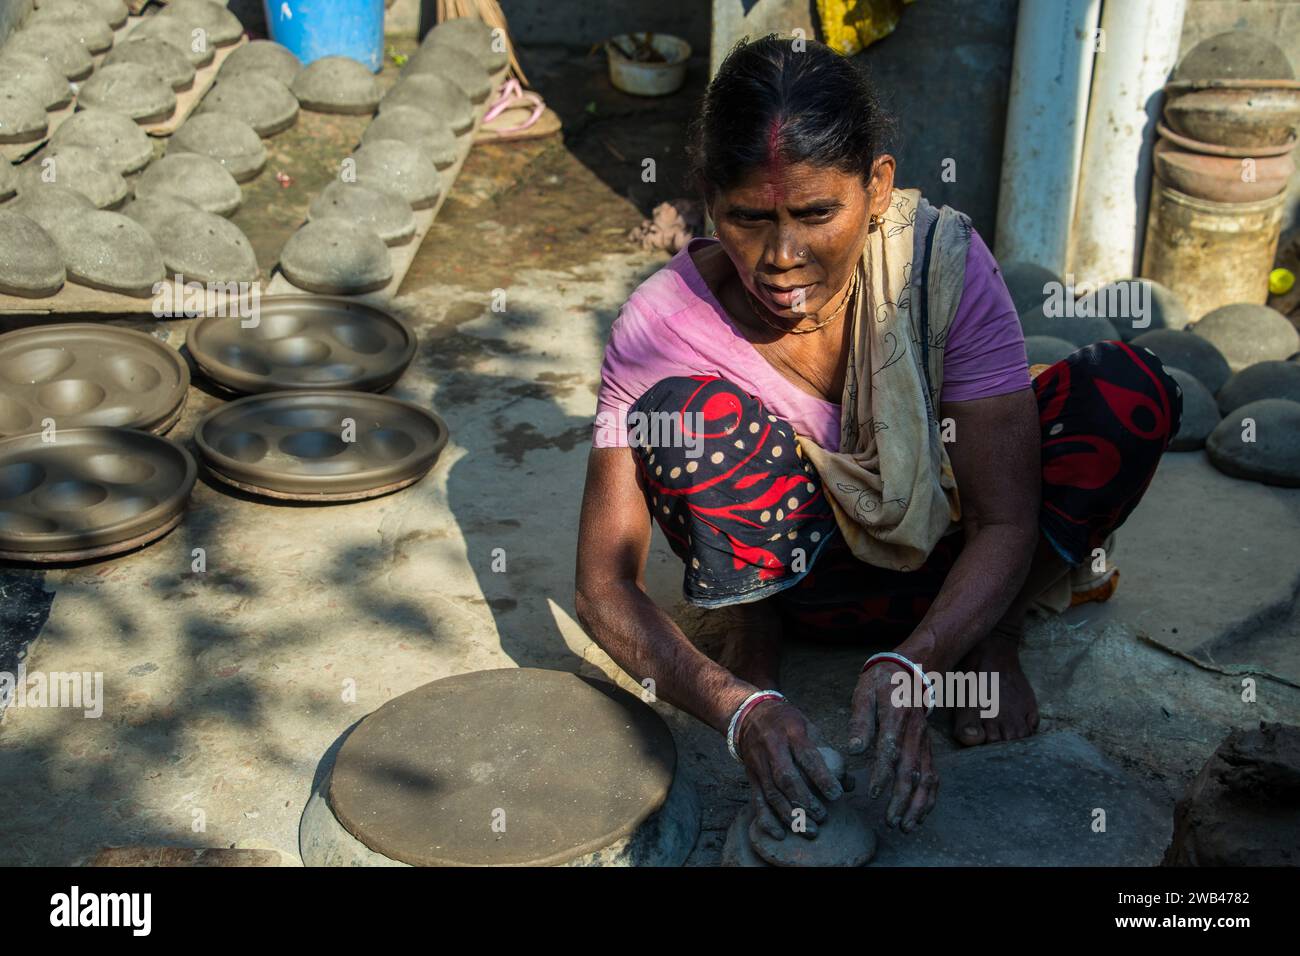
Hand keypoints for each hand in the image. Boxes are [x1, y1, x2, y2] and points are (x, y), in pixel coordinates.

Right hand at [737, 699, 852, 840]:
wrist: (749, 715)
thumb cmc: (787, 722)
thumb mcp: (808, 726)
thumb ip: (827, 752)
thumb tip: (849, 782)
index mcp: (791, 732)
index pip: (807, 756)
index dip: (822, 777)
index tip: (837, 795)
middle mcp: (772, 748)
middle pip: (786, 778)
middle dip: (805, 801)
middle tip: (823, 817)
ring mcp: (759, 763)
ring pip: (772, 793)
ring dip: (791, 815)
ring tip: (810, 830)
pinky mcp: (751, 776)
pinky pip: (757, 800)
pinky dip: (767, 819)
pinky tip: (780, 833)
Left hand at [847, 663, 937, 831]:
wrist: (911, 670)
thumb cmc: (881, 682)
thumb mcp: (864, 693)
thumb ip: (860, 721)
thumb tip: (854, 749)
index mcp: (896, 717)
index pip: (890, 750)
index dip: (882, 774)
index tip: (872, 794)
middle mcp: (914, 733)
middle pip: (911, 771)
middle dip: (901, 800)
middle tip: (890, 821)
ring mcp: (924, 742)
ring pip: (926, 778)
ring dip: (918, 805)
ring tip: (906, 826)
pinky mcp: (928, 748)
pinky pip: (934, 776)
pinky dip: (930, 798)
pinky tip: (921, 814)